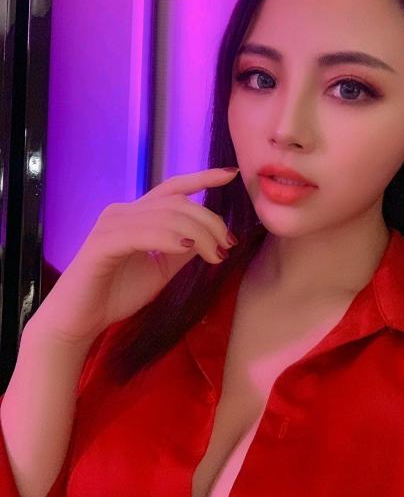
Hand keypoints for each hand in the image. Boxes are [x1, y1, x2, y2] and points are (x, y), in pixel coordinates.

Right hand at [33, 167, 239, 343]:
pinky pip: (143, 234)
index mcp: (136, 215)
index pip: (173, 188)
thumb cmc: (117, 294)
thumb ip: (182, 250)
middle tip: (227, 246)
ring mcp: (110, 225)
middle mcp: (122, 212)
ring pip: (165, 217)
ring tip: (215, 255)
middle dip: (210, 222)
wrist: (80, 322)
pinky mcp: (102, 244)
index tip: (230, 175)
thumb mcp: (161, 270)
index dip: (201, 178)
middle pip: (177, 203)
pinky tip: (188, 249)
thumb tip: (211, 237)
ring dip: (198, 235)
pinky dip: (169, 239)